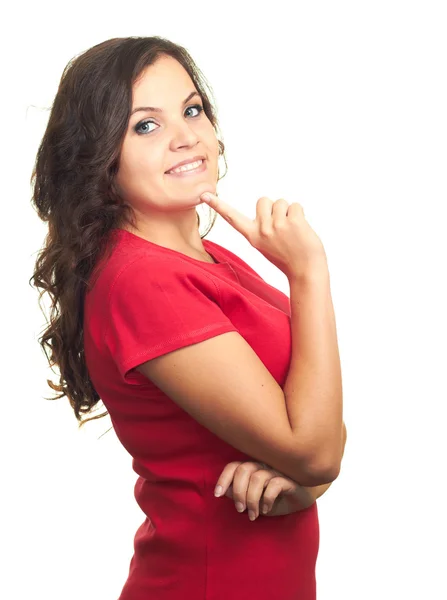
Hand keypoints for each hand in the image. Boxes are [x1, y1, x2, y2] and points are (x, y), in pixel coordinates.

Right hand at [200, 192, 326, 279]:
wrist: (306, 271)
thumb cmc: (288, 258)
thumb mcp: (267, 245)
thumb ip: (263, 227)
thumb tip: (271, 208)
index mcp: (252, 237)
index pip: (232, 218)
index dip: (218, 205)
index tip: (204, 194)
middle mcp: (261, 230)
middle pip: (263, 200)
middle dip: (273, 208)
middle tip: (282, 227)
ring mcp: (277, 225)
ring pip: (281, 202)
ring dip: (289, 212)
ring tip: (293, 231)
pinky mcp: (293, 222)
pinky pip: (295, 205)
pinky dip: (300, 214)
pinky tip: (301, 230)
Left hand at [214, 460, 315, 520]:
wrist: (302, 498)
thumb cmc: (275, 498)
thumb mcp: (254, 500)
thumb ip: (239, 494)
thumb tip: (224, 492)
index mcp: (252, 468)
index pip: (234, 466)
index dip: (223, 478)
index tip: (217, 494)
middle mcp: (262, 466)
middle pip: (244, 469)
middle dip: (239, 492)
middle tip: (240, 510)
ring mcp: (276, 471)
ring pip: (257, 477)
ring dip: (251, 499)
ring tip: (253, 514)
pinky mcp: (289, 479)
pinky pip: (275, 484)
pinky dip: (267, 499)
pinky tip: (266, 509)